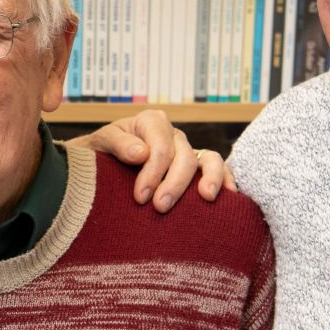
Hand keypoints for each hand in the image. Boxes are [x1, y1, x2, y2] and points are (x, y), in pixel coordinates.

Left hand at [71, 110, 233, 210]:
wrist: (101, 164)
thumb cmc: (100, 153)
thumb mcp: (101, 142)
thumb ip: (119, 144)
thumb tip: (142, 153)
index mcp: (151, 122)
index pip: (160, 147)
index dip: (153, 172)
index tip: (141, 197)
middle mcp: (173, 134)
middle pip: (183, 156)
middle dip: (174, 183)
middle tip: (160, 208)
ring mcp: (187, 150)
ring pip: (208, 159)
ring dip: (210, 178)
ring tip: (206, 198)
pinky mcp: (196, 168)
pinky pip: (218, 169)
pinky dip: (226, 179)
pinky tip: (229, 196)